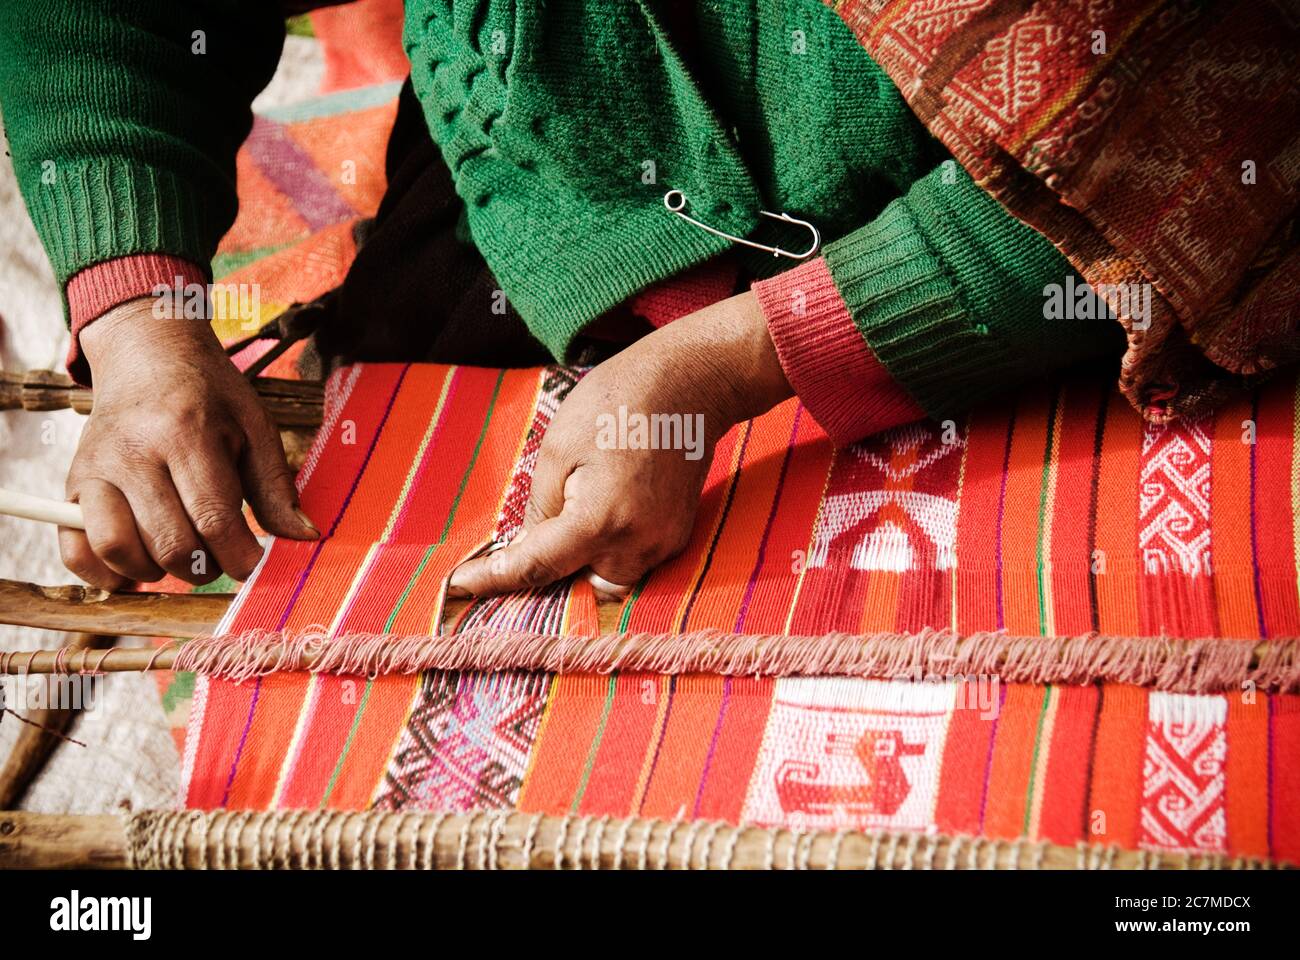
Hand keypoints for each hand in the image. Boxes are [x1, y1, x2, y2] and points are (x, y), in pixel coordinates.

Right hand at [60, 297, 318, 588]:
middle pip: (170, 543)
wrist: (147, 354)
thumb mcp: (255, 427)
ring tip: (182, 557)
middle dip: (206, 567)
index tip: (253, 562)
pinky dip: (104, 573)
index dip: (240, 556)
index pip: (213, 518)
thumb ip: (276, 487)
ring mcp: (96, 469)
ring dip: (157, 572)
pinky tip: (137, 567)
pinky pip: (74, 548)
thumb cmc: (210, 396)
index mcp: (187, 434)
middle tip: (220, 558)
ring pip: (119, 549)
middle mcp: (135, 452)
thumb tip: (304, 538)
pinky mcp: (73, 483)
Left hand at [449, 290, 791, 597]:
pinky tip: (600, 509)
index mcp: (600, 521)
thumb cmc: (619, 401)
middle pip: (579, 583)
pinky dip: (609, 546)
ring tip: (567, 517)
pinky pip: (633, 558)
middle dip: (551, 570)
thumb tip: (527, 547)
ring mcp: (664, 541)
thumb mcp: (558, 447)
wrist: (693, 381)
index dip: (494, 579)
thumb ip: (539, 508)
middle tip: (519, 545)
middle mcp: (637, 543)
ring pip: (608, 576)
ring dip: (582, 559)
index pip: (537, 568)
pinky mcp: (678, 534)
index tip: (460, 584)